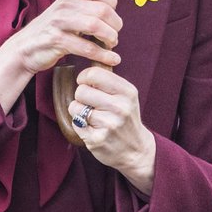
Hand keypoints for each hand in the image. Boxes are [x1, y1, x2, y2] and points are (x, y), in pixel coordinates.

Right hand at [0, 0, 124, 112]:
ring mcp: (59, 22)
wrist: (25, 47)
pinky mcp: (56, 40)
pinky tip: (110, 59)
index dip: (112, 2)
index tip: (113, 15)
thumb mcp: (76, 7)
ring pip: (94, 26)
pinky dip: (102, 55)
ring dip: (110, 38)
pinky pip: (86, 47)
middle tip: (115, 35)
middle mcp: (65, 5)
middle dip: (115, 25)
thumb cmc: (55, 27)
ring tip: (112, 44)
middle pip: (101, 9)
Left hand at [69, 64, 155, 195]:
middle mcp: (120, 108)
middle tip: (91, 103)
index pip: (94, 74)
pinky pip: (75, 123)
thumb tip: (88, 61)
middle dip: (82, 96)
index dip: (84, 77)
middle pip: (81, 91)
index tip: (86, 83)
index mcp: (127, 92)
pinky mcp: (97, 140)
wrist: (136, 150)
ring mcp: (109, 125)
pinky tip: (92, 129)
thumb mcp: (126, 96)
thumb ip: (108, 81)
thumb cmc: (126, 118)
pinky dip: (80, 125)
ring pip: (75, 107)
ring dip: (79, 111)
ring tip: (92, 117)